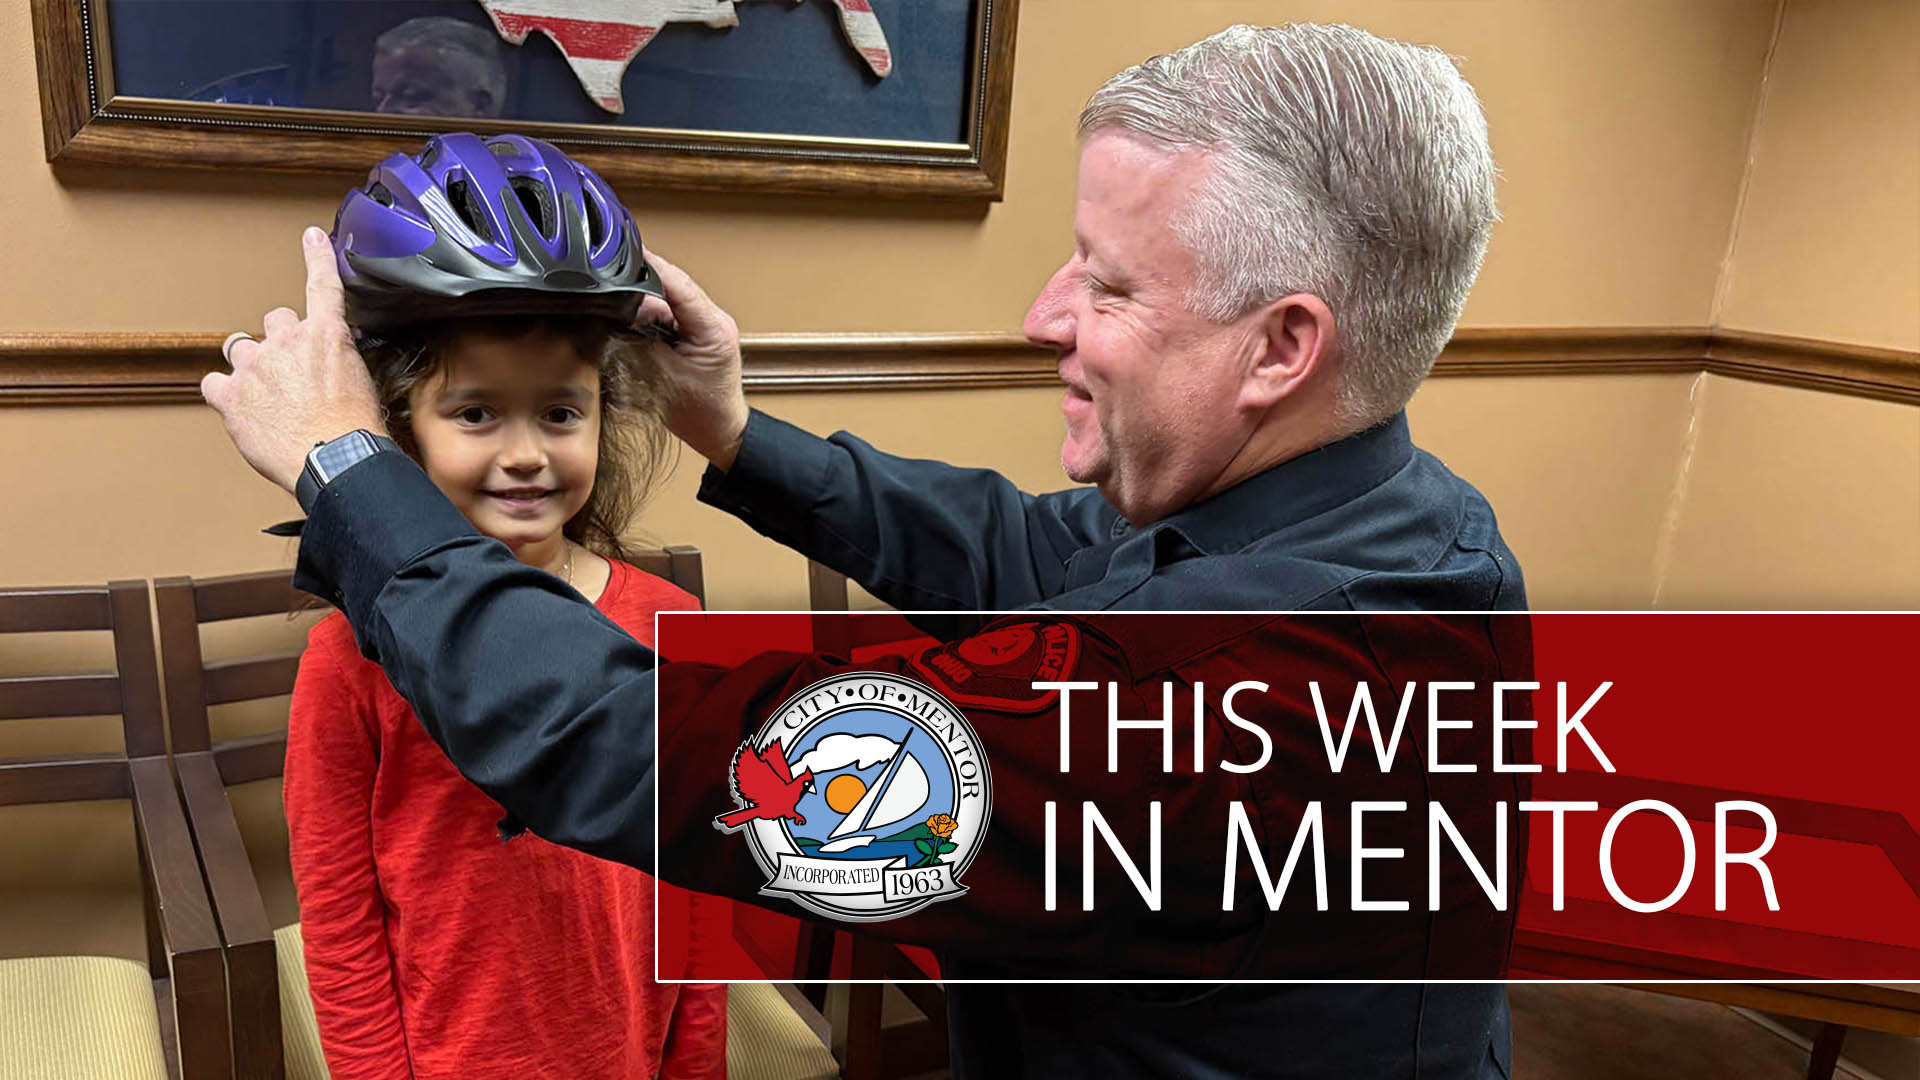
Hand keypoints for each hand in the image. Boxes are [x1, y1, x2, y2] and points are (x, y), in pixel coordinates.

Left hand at [202, 228, 386, 493]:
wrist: (335, 461)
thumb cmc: (354, 432)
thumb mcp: (362, 386)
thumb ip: (339, 364)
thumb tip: (330, 368)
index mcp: (326, 336)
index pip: (322, 285)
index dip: (317, 256)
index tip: (311, 237)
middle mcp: (287, 342)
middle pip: (274, 322)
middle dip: (279, 342)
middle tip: (289, 373)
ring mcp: (255, 367)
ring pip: (240, 349)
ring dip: (249, 366)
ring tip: (264, 395)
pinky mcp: (230, 395)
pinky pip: (213, 383)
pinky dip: (223, 394)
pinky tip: (240, 410)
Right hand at [635, 249, 748, 469]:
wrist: (722, 431)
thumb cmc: (702, 413)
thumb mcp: (662, 377)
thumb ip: (639, 342)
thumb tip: (617, 316)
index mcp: (713, 327)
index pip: (678, 283)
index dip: (649, 265)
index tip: (624, 252)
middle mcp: (714, 319)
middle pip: (671, 286)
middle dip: (639, 283)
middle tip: (607, 281)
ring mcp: (707, 324)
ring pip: (667, 299)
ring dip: (642, 302)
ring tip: (615, 308)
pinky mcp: (698, 331)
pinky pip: (669, 313)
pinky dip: (649, 315)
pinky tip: (630, 321)